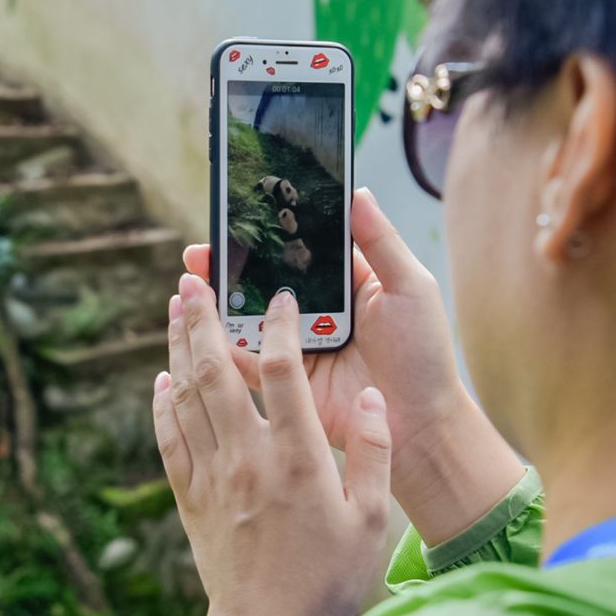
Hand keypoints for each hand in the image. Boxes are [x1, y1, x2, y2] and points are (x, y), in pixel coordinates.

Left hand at [156, 275, 389, 615]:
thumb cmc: (329, 579)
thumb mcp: (374, 520)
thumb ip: (375, 452)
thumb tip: (371, 395)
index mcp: (298, 458)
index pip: (284, 372)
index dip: (280, 326)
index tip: (279, 296)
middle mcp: (248, 459)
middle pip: (218, 371)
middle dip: (204, 318)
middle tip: (193, 278)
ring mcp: (213, 478)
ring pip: (188, 397)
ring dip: (179, 347)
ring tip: (175, 309)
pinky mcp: (191, 500)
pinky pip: (170, 440)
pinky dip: (163, 405)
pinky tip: (163, 380)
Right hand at [186, 188, 523, 544]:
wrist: (422, 423)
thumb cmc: (424, 355)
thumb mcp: (410, 287)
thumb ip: (380, 241)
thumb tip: (357, 192)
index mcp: (345, 284)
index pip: (298, 251)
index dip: (268, 235)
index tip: (237, 218)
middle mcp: (316, 312)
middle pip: (265, 283)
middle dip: (231, 267)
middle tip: (200, 253)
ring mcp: (299, 347)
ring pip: (250, 319)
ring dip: (220, 304)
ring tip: (191, 286)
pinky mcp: (287, 382)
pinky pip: (249, 363)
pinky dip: (224, 348)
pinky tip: (201, 331)